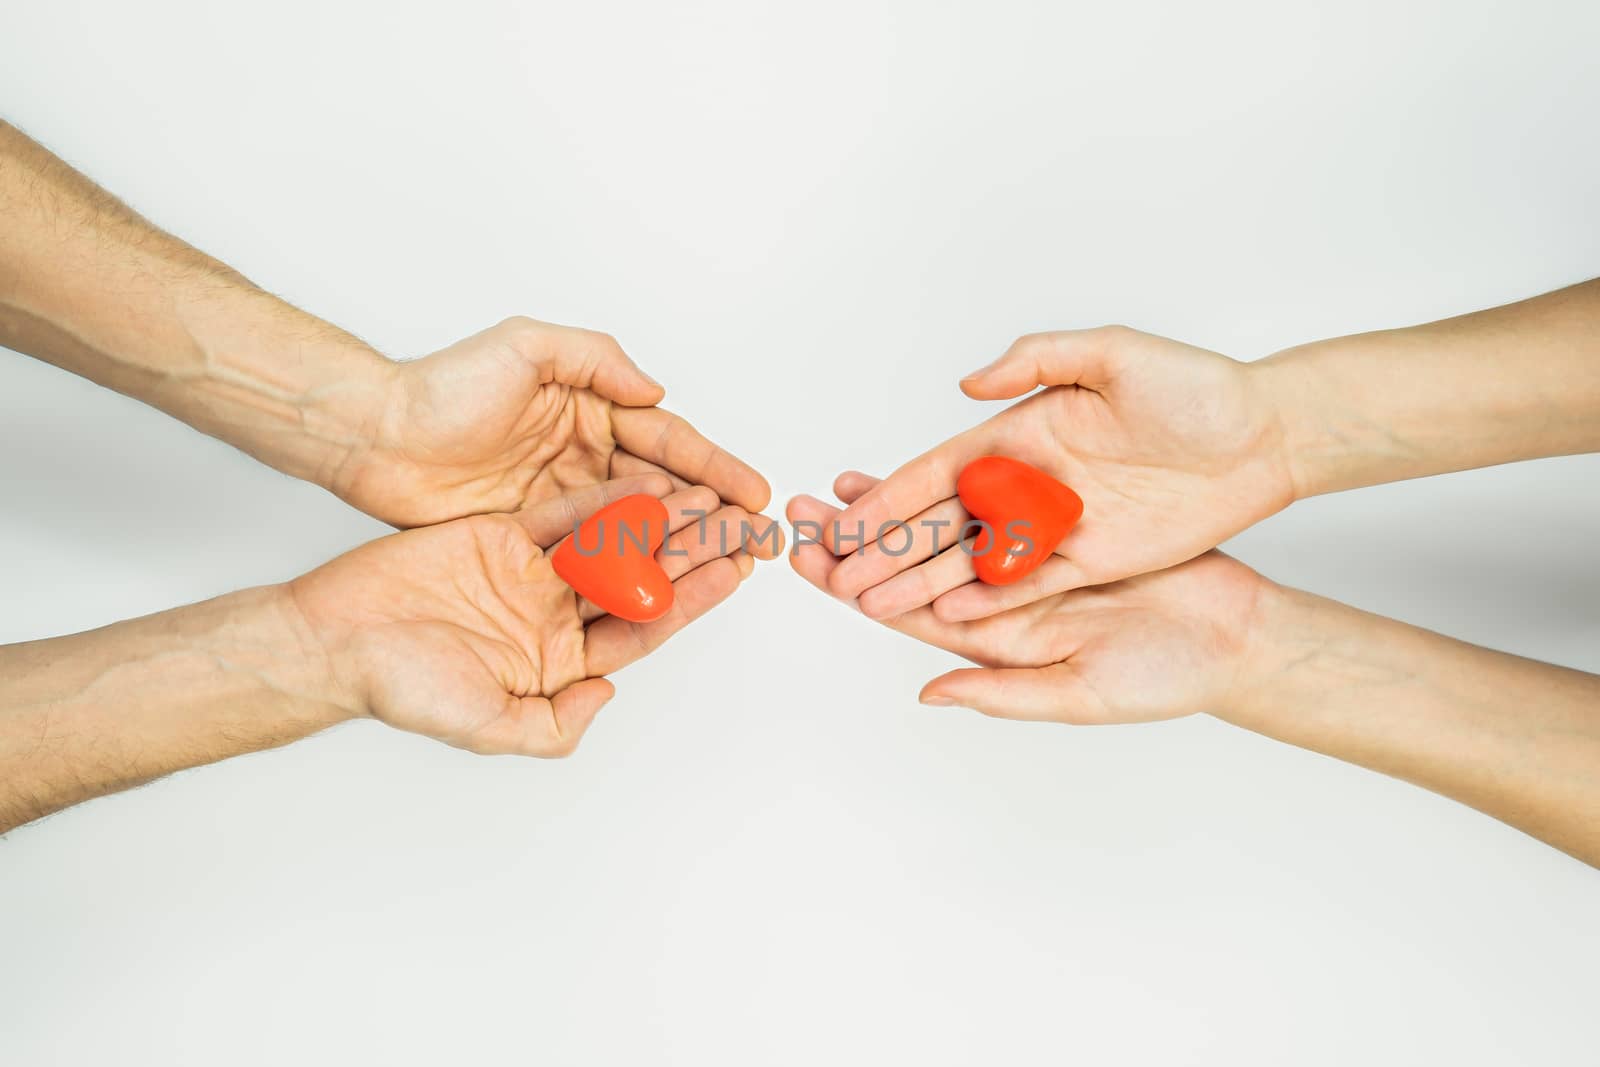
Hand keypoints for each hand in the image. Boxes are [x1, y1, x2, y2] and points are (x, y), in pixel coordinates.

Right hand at [290, 474, 767, 755]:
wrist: (334, 637)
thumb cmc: (402, 687)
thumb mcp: (488, 724)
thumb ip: (553, 722)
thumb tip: (608, 696)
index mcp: (560, 663)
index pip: (643, 628)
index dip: (691, 600)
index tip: (734, 573)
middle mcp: (555, 618)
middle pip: (639, 580)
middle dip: (690, 555)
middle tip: (738, 528)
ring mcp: (532, 576)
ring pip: (611, 542)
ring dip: (659, 521)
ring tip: (708, 497)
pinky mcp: (504, 537)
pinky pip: (564, 514)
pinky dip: (604, 500)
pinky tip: (648, 483)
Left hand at [334, 317, 771, 527]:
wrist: (374, 438)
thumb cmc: (441, 388)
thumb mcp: (524, 347)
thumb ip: (594, 359)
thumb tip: (654, 391)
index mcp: (592, 409)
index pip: (667, 442)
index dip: (714, 466)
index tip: (754, 493)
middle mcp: (587, 456)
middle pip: (667, 489)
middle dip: (718, 513)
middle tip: (761, 540)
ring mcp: (565, 499)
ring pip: (641, 527)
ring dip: (687, 547)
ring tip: (732, 569)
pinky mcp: (538, 538)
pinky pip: (598, 555)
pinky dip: (635, 569)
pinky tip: (668, 587)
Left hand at [788, 475, 1271, 722]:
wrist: (1233, 636)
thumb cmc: (1164, 675)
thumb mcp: (1080, 691)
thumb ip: (1004, 693)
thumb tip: (928, 694)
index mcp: (993, 640)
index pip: (903, 610)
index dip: (852, 584)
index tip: (806, 558)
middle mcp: (998, 602)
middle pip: (908, 566)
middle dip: (855, 538)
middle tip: (800, 509)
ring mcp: (1027, 566)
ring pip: (944, 531)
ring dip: (894, 509)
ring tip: (842, 484)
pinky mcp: (1059, 532)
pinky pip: (995, 505)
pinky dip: (959, 486)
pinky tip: (927, 470)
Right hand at [807, 326, 1292, 620]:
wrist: (1264, 437)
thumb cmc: (1196, 388)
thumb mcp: (1116, 354)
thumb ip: (1038, 359)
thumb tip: (967, 386)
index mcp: (1022, 432)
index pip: (939, 470)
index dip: (890, 498)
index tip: (845, 521)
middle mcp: (1029, 480)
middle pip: (942, 522)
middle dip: (887, 549)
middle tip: (835, 575)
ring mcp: (1057, 523)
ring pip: (972, 560)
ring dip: (922, 582)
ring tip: (871, 604)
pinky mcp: (1091, 557)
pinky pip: (1026, 584)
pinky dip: (984, 600)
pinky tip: (943, 616)